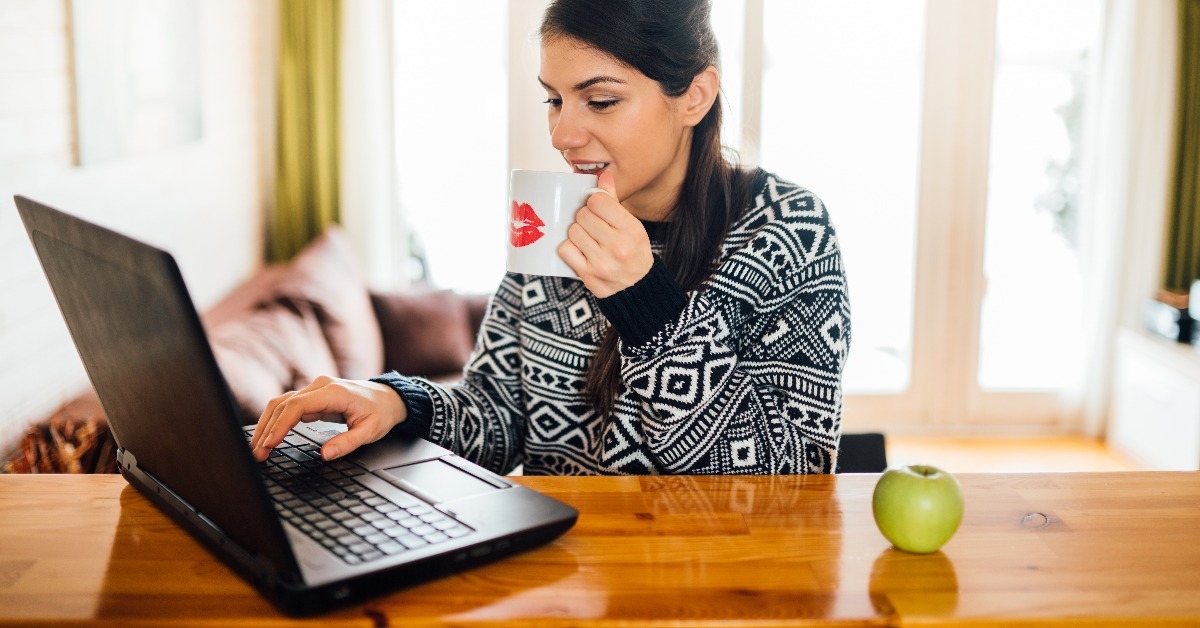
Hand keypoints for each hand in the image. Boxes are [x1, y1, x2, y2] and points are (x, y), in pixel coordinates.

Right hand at [249, 375, 406, 461]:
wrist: (388, 398)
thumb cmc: (381, 412)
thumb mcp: (371, 431)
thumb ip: (348, 443)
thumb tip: (325, 455)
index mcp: (333, 392)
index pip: (297, 406)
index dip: (280, 425)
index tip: (269, 444)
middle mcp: (319, 386)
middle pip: (282, 404)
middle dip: (266, 429)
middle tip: (256, 454)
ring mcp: (314, 390)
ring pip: (280, 404)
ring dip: (266, 425)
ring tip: (257, 448)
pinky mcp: (311, 397)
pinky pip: (287, 407)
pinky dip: (275, 421)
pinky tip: (267, 437)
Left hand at [558, 171, 653, 297]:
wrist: (638, 288)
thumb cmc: (633, 252)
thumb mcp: (632, 226)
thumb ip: (614, 201)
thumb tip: (603, 175)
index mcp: (632, 230)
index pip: (598, 201)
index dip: (594, 202)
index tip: (597, 208)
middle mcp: (618, 247)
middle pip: (583, 215)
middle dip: (585, 218)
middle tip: (593, 226)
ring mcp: (602, 263)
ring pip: (573, 231)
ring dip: (577, 232)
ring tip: (589, 239)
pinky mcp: (588, 275)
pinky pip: (565, 250)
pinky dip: (569, 248)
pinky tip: (581, 250)